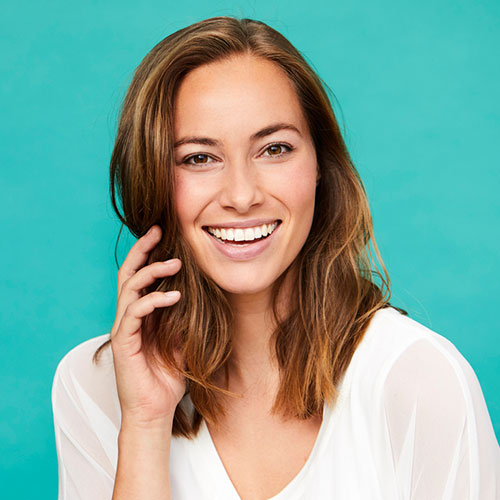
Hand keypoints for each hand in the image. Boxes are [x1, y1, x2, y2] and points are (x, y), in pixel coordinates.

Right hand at [110, 225, 184, 428]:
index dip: (148, 254)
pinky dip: (153, 301)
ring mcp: (124, 329)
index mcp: (140, 315)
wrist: (154, 410)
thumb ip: (183, 318)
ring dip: (151, 272)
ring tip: (175, 263)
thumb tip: (196, 296)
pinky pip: (134, 313)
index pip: (139, 277)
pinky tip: (174, 297)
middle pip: (128, 274)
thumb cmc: (167, 377)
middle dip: (142, 251)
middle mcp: (128, 317)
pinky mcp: (123, 342)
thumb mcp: (181, 340)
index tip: (163, 235)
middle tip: (157, 231)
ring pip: (129, 288)